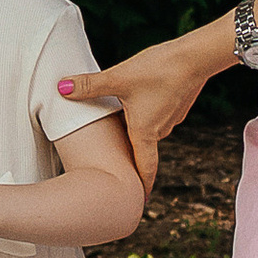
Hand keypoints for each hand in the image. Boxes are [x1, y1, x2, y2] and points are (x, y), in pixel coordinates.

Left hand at [57, 30, 217, 191]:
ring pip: (150, 129)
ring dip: (138, 130)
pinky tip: (141, 98)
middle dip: (131, 155)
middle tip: (117, 161)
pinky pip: (158, 115)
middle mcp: (161, 129)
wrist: (196, 56)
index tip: (140, 201)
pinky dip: (148, 113)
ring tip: (123, 125)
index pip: (144, 167)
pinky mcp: (178, 103)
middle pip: (142, 147)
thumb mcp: (118, 78)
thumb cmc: (158, 70)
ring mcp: (172, 116)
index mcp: (145, 132)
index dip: (142, 185)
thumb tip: (61, 87)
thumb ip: (89, 85)